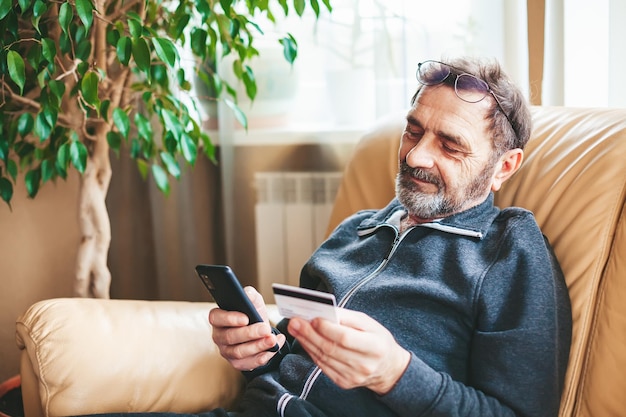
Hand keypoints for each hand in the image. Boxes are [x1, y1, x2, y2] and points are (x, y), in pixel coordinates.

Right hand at [209, 286, 285, 370]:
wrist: (261, 330)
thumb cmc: (253, 314)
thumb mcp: (253, 301)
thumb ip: (249, 295)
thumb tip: (246, 293)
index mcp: (218, 318)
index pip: (216, 318)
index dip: (229, 318)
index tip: (246, 318)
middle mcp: (219, 336)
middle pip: (230, 336)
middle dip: (250, 333)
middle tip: (265, 329)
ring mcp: (226, 351)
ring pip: (239, 352)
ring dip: (258, 346)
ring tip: (272, 339)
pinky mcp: (237, 363)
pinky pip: (248, 363)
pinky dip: (263, 356)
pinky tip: (274, 348)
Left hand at [287, 309, 409, 394]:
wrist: (388, 368)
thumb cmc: (378, 340)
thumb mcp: (369, 324)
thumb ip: (347, 317)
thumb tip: (324, 311)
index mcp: (375, 347)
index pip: (345, 337)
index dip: (327, 328)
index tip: (313, 317)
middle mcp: (364, 365)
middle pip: (330, 348)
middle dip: (309, 333)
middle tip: (295, 321)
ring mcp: (353, 376)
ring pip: (323, 357)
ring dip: (306, 342)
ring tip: (295, 329)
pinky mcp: (343, 382)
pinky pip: (322, 366)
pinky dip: (311, 352)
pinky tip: (304, 341)